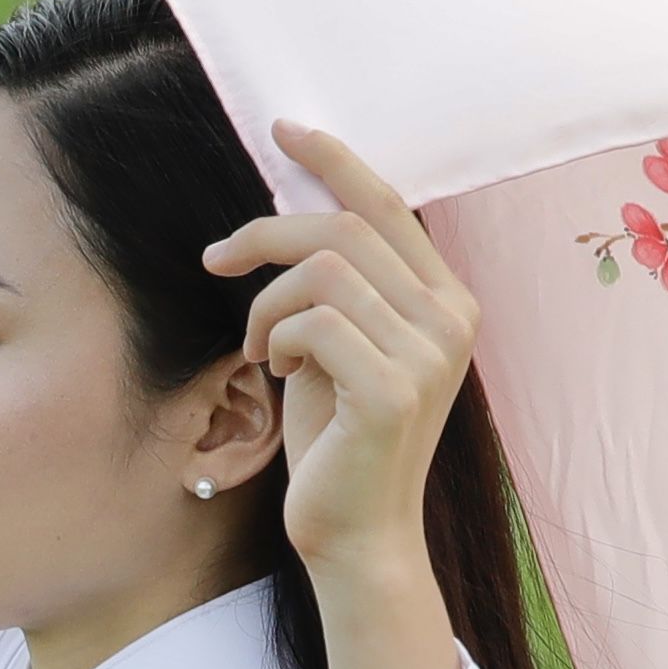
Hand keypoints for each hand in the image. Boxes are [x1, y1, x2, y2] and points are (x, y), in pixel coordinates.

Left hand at [204, 122, 483, 668]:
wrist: (356, 538)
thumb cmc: (338, 443)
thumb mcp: (339, 347)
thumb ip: (338, 285)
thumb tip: (292, 211)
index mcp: (447, 299)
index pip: (389, 204)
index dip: (334, 161)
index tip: (283, 130)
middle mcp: (452, 318)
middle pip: (344, 230)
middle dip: (266, 235)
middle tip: (215, 260)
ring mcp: (430, 353)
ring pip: (321, 274)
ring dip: (266, 305)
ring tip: (259, 348)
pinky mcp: (392, 390)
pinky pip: (311, 323)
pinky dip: (275, 339)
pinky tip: (276, 373)